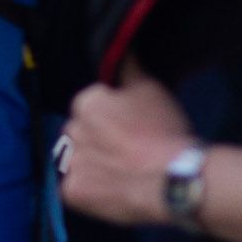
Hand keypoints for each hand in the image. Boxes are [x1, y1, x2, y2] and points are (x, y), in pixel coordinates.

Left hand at [58, 70, 200, 226]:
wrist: (172, 178)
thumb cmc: (163, 130)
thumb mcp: (151, 89)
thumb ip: (128, 69)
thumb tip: (119, 50)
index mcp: (86, 103)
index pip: (91, 105)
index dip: (112, 117)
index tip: (131, 127)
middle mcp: (70, 130)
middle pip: (80, 133)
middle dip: (97, 139)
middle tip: (127, 150)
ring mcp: (70, 163)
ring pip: (76, 160)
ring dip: (92, 164)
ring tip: (121, 171)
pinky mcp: (72, 192)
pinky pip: (75, 188)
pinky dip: (90, 190)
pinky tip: (113, 189)